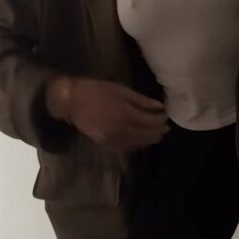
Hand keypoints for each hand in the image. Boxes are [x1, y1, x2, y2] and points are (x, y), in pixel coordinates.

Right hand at [46, 76, 169, 150]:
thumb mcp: (121, 90)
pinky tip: (140, 141)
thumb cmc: (97, 91)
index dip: (160, 119)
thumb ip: (141, 100)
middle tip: (166, 128)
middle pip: (145, 134)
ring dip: (149, 140)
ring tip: (157, 136)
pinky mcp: (105, 144)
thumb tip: (159, 107)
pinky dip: (136, 145)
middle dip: (157, 131)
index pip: (150, 121)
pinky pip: (125, 148)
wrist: (72, 101)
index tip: (166, 115)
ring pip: (137, 143)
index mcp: (125, 113)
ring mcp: (112, 139)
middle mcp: (121, 129)